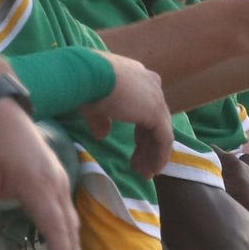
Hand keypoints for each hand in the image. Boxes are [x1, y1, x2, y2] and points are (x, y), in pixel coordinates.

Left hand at [0, 98, 82, 249]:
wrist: (0, 112)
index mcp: (38, 186)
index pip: (55, 229)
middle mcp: (55, 185)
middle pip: (69, 230)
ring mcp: (59, 180)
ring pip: (72, 222)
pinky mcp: (56, 178)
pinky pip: (67, 211)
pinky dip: (69, 234)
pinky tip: (66, 247)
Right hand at [79, 53, 173, 178]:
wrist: (87, 76)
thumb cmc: (85, 86)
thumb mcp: (93, 106)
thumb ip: (101, 120)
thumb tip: (102, 135)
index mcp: (136, 78)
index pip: (144, 109)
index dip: (140, 133)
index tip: (134, 151)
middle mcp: (150, 84)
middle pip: (154, 122)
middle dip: (146, 146)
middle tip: (138, 166)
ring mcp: (156, 98)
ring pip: (161, 131)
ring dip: (153, 154)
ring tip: (145, 174)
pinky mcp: (157, 112)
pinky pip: (164, 139)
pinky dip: (160, 156)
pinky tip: (153, 170)